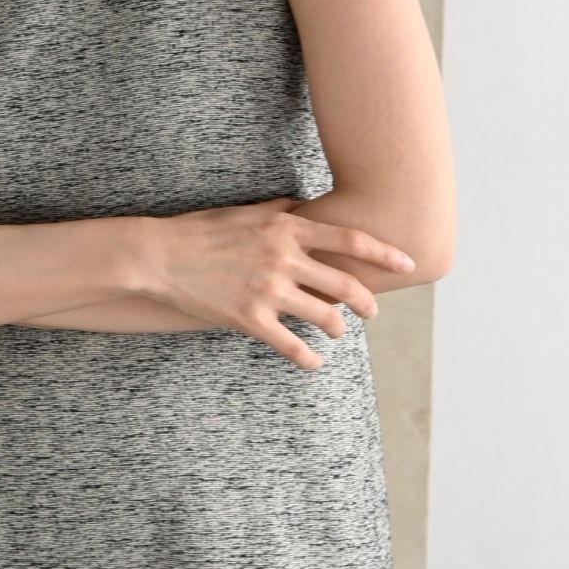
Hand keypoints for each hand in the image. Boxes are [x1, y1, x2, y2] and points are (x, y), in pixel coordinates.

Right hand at [142, 196, 414, 372]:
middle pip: (346, 284)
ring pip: (325, 317)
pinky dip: (308, 358)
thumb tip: (302, 205)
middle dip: (367, 302)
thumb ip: (278, 210)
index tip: (408, 262)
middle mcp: (284, 258)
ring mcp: (268, 289)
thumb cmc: (200, 230)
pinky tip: (314, 363)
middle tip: (372, 310)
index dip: (385, 253)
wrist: (160, 256)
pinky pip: (292, 345)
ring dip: (339, 328)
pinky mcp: (249, 318)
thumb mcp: (243, 211)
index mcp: (286, 228)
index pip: (350, 240)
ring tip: (339, 332)